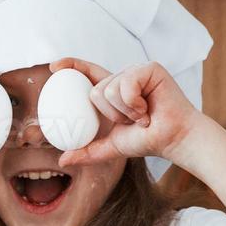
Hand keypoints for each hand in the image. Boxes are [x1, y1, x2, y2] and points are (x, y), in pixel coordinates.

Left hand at [51, 59, 205, 168]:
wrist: (172, 139)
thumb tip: (63, 159)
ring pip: (109, 89)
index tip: (53, 66)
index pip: (88, 74)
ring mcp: (136, 71)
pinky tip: (148, 109)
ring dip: (124, 112)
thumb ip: (87, 151)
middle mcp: (122, 78)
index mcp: (112, 92)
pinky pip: (126, 85)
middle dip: (111, 114)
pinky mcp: (149, 68)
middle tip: (131, 121)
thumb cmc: (147, 140)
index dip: (71, 66)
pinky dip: (134, 104)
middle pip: (94, 91)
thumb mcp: (111, 147)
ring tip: (142, 116)